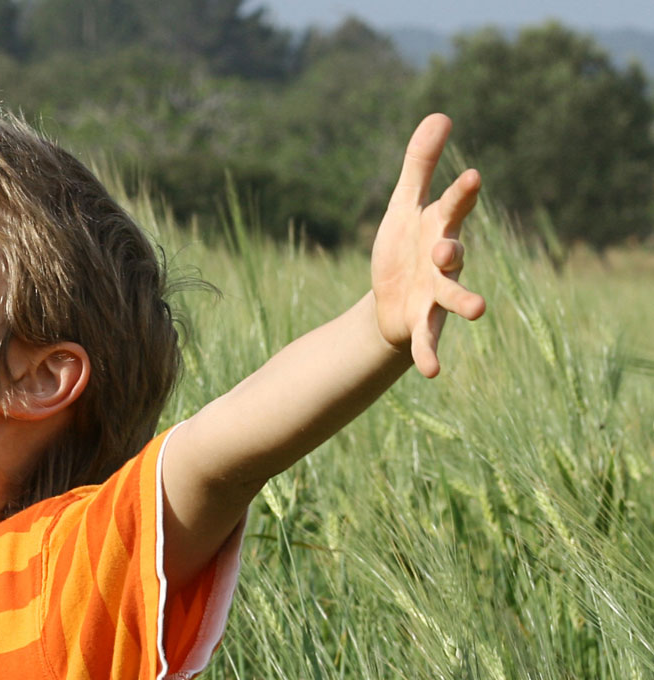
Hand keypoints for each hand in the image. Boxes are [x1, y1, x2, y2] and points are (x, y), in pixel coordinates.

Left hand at [370, 114, 487, 377]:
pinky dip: (431, 355)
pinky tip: (433, 372)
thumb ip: (420, 164)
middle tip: (447, 248)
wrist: (390, 299)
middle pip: (453, 254)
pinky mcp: (422, 323)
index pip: (451, 208)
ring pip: (453, 297)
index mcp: (438, 228)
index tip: (471, 176)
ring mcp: (436, 294)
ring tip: (480, 309)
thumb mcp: (404, 205)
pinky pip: (430, 340)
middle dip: (453, 251)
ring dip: (465, 302)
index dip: (461, 193)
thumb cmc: (403, 247)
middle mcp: (443, 262)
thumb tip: (440, 114)